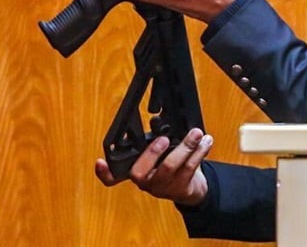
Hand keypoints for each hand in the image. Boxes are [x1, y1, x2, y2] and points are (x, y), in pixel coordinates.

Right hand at [95, 127, 211, 206]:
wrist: (190, 188)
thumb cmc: (171, 165)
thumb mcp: (160, 153)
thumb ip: (156, 140)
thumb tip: (158, 117)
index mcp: (135, 171)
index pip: (112, 177)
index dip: (104, 172)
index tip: (100, 162)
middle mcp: (145, 182)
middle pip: (140, 172)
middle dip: (151, 153)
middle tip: (164, 139)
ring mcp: (162, 188)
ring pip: (170, 167)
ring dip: (185, 147)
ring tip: (196, 133)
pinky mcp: (180, 188)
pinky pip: (190, 169)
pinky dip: (200, 152)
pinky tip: (206, 141)